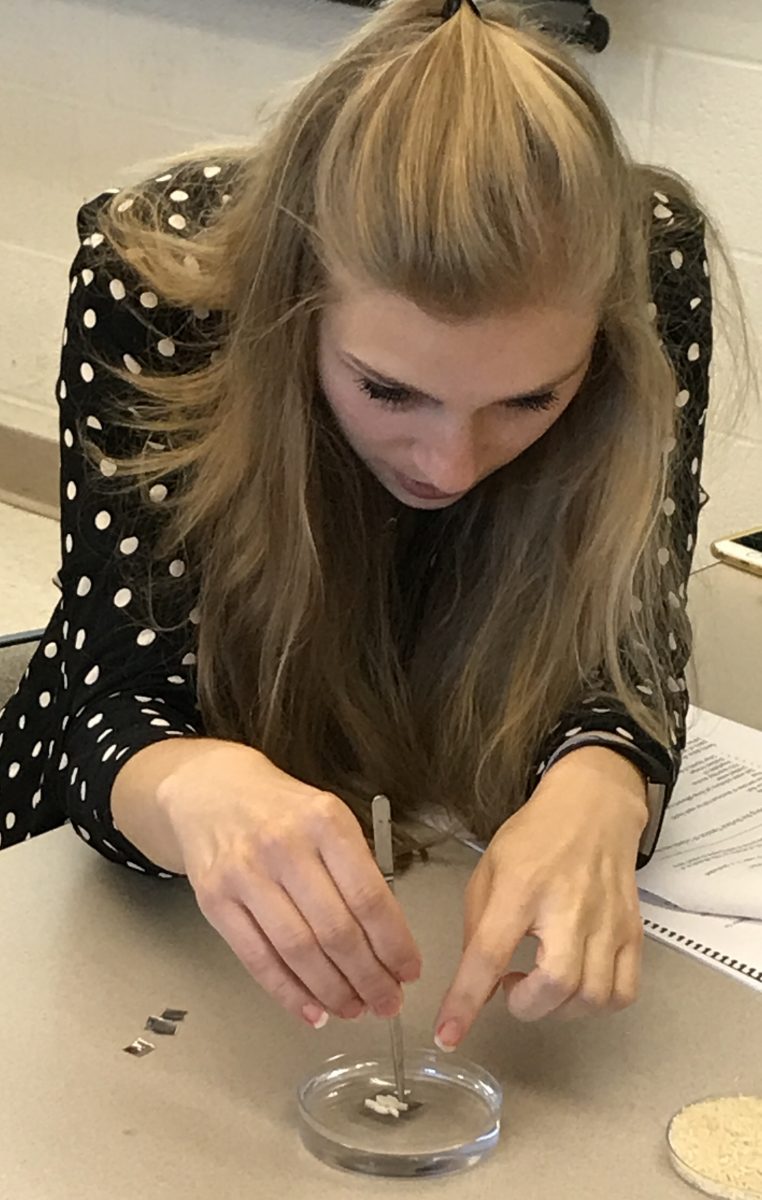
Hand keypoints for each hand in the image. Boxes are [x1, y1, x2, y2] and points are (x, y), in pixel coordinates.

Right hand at [158, 741, 421, 1027]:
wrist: (211, 790)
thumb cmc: (280, 809)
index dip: (394, 944)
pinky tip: (313, 1010)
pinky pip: (258, 959)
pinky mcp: (215, 901)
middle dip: (369, 977)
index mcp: (324, 821)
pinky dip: (289, 993)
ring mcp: (245, 873)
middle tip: (388, 1001)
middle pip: (336, 931)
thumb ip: (356, 869)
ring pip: (299, 951)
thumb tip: (388, 939)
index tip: (409, 970)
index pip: (369, 897)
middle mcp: (284, 845)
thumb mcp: (328, 817)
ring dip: (333, 991)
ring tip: (355, 1008)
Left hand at [433, 747, 647, 1049]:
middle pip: (555, 983)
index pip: (488, 953)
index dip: (465, 1001)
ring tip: (543, 984)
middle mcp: (569, 907)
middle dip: (526, 1006)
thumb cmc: (535, 838)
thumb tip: (477, 986)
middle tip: (512, 987)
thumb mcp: (489, 871)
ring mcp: (608, 922)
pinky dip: (597, 1004)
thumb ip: (478, 929)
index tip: (448, 1035)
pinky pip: (623, 992)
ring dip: (560, 1009)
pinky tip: (577, 986)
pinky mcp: (633, 932)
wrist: (594, 808)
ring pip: (593, 996)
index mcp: (521, 888)